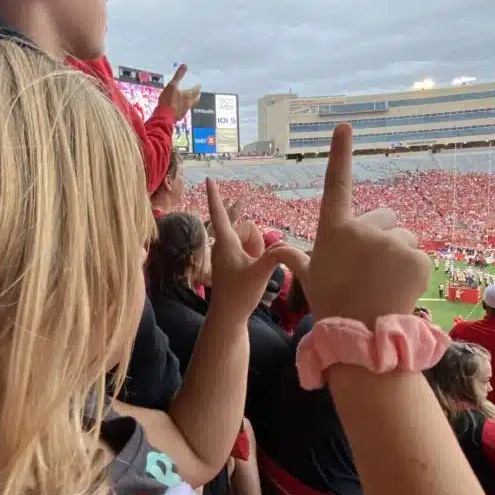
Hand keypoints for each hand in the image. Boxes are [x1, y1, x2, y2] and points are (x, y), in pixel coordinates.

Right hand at [157, 64, 200, 120]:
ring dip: (191, 102)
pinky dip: (183, 108)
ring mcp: (184, 111)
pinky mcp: (178, 117)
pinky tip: (179, 107)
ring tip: (189, 100)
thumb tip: (185, 65)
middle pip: (195, 99)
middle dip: (197, 95)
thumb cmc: (168, 100)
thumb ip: (178, 75)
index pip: (196, 90)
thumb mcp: (172, 85)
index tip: (199, 85)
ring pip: (190, 105)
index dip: (198, 87)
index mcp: (188, 96)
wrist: (163, 117)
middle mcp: (188, 104)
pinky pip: (183, 111)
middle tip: (197, 93)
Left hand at [206, 179, 297, 319]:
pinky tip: (254, 266)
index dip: (215, 195)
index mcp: (225, 243)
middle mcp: (222, 244)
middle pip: (246, 227)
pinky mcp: (229, 260)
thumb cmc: (239, 296)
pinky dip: (254, 252)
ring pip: (248, 238)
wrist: (228, 316)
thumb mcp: (260, 275)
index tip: (209, 178)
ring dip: (256, 248)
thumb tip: (285, 244)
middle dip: (255, 240)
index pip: (219, 214)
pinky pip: (246, 247)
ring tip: (253, 268)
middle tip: (253, 262)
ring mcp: (225, 252)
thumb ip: (275, 257)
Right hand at [296, 124, 430, 325]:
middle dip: (382, 235)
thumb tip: (275, 251)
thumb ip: (295, 259)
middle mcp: (362, 228)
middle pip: (384, 217)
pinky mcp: (416, 255)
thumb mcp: (310, 279)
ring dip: (399, 253)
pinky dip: (413, 271)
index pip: (337, 184)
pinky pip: (419, 255)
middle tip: (371, 269)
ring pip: (404, 237)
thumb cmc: (332, 305)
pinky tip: (399, 289)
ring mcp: (391, 240)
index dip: (340, 153)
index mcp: (334, 230)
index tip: (345, 126)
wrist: (362, 334)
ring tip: (384, 283)